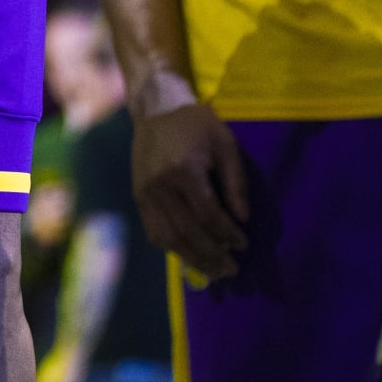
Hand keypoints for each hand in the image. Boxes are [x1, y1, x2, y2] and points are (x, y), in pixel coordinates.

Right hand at [132, 95, 247, 279]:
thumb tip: (243, 218)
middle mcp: (161, 186)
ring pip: (167, 237)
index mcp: (184, 170)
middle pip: (187, 231)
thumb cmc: (196, 125)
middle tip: (230, 270)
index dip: (227, 233)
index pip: (208, 213)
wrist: (156, 110)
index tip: (244, 244)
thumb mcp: (225, 144)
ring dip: (191, 258)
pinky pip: (153, 231)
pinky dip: (171, 248)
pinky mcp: (138, 197)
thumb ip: (236, 182)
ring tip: (212, 272)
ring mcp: (145, 193)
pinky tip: (188, 256)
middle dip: (211, 254)